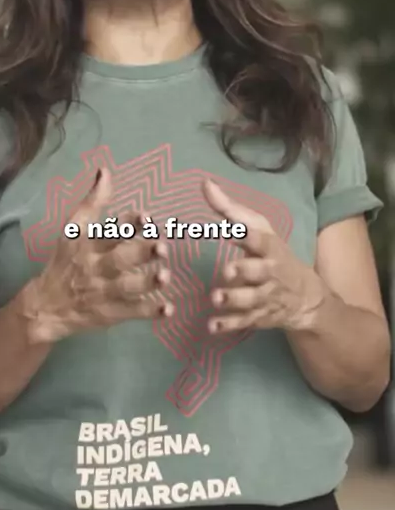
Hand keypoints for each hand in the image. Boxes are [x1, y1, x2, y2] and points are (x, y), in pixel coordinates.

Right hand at [24, 169, 171, 342]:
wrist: (46, 306)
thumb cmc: (65, 261)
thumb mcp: (74, 230)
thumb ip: (93, 202)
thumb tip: (105, 171)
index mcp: (87, 244)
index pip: (108, 232)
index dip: (128, 225)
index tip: (147, 217)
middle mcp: (95, 267)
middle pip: (118, 260)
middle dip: (140, 253)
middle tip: (163, 246)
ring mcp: (103, 293)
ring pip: (126, 288)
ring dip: (146, 283)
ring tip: (166, 276)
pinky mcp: (109, 314)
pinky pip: (131, 313)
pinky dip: (149, 312)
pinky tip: (167, 310)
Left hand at [202, 179, 325, 333]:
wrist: (305, 296)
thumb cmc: (273, 253)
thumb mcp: (259, 229)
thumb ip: (230, 209)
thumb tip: (205, 183)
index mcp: (269, 247)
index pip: (258, 238)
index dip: (246, 233)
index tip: (230, 227)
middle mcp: (270, 272)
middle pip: (258, 271)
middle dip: (244, 271)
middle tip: (227, 272)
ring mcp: (267, 296)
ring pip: (251, 299)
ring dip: (233, 300)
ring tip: (215, 299)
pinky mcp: (260, 316)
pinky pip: (244, 322)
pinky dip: (228, 325)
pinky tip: (212, 326)